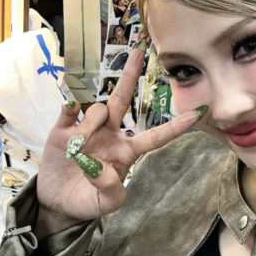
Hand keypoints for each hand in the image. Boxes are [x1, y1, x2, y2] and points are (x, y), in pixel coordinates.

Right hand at [36, 46, 204, 231]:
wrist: (58, 204)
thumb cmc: (89, 201)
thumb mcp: (106, 203)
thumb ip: (110, 189)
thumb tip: (102, 169)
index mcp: (128, 151)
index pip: (155, 137)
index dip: (175, 127)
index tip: (197, 114)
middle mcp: (111, 134)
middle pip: (122, 100)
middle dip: (130, 77)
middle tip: (138, 52)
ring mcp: (87, 129)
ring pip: (97, 111)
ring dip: (90, 126)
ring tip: (77, 151)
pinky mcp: (63, 130)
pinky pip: (69, 111)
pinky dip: (70, 108)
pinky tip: (70, 108)